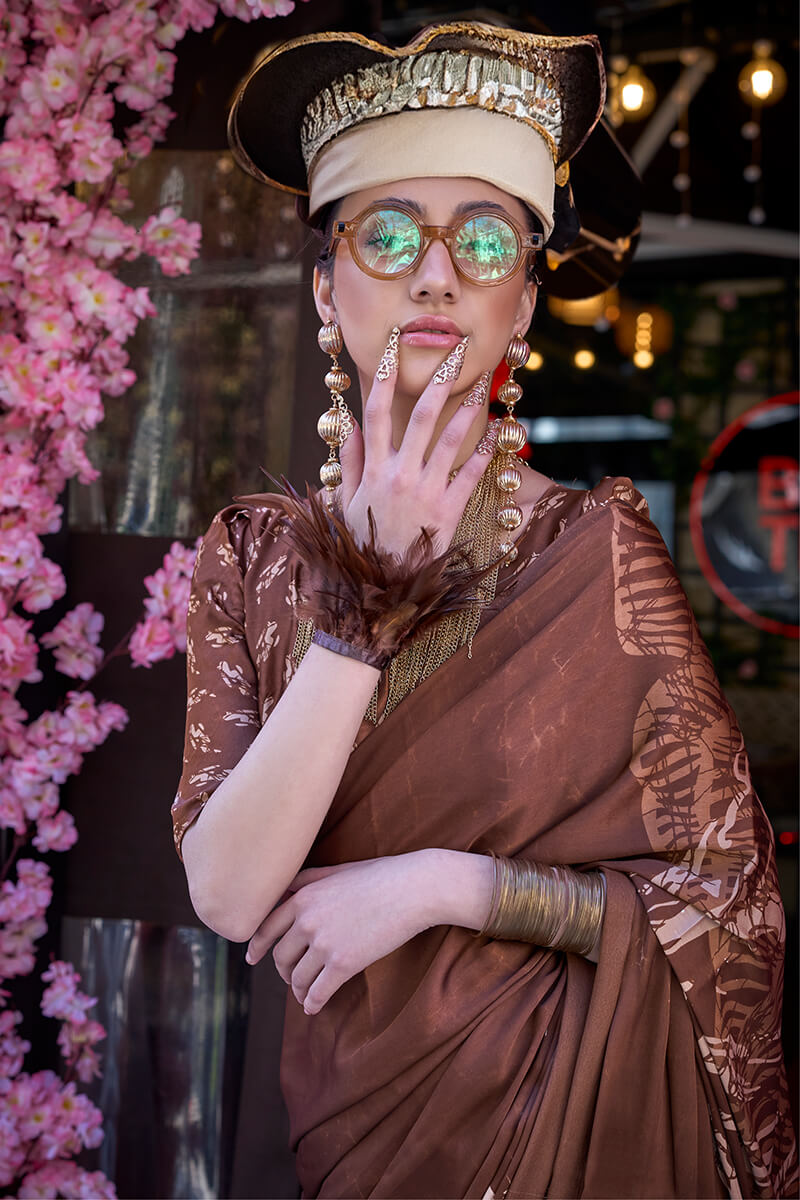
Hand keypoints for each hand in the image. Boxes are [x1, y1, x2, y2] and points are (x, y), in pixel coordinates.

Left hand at [245, 852, 435, 1013]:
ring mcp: (324, 943)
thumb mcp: (337, 870)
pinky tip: (313, 1007)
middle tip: (289, 978)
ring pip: (298, 977)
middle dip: (282, 972)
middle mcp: (307, 921)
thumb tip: (284, 894)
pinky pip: (319, 991)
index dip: (256, 947)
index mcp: (303, 896)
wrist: (413, 889)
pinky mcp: (344, 963)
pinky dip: (312, 1003)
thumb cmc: (380, 876)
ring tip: (304, 995)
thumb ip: (307, 881)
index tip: (252, 958)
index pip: (266, 928)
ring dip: (298, 990)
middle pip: (280, 957)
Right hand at [339, 335, 491, 556]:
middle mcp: (400, 474)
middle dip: (438, 380)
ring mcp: (425, 491)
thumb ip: (350, 461)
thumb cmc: (364, 542)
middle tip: (455, 352)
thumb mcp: (347, 502)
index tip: (393, 349)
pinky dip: (485, 452)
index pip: (377, 413)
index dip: (384, 379)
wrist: (383, 584)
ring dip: (469, 408)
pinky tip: (498, 432)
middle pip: (421, 416)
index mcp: (373, 470)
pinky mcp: (448, 510)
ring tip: (482, 383)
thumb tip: (349, 425)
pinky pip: (470, 474)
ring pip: (451, 439)